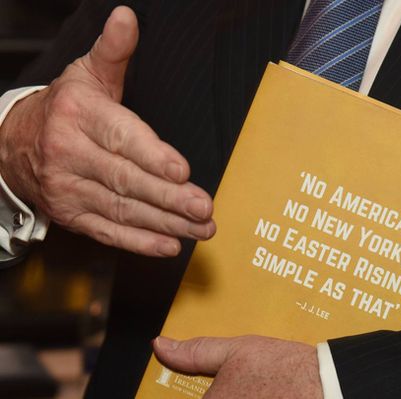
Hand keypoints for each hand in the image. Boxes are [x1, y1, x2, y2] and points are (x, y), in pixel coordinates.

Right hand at [0, 6, 214, 255]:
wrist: (13, 145)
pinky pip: (106, 231)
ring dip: (165, 223)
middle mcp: (69, 154)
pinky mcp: (70, 215)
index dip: (152, 156)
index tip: (182, 170)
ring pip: (121, 209)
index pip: (120, 137)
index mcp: (79, 115)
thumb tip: (128, 17)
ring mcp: (68, 188)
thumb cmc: (65, 108)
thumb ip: (114, 51)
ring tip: (201, 228)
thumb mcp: (87, 74)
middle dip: (169, 198)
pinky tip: (169, 246)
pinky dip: (139, 242)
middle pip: (125, 180)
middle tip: (204, 208)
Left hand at [153, 335, 322, 398]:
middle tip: (240, 384)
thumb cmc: (283, 369)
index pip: (184, 398)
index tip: (212, 386)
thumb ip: (195, 352)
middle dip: (217, 394)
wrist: (326, 385)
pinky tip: (265, 394)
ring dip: (234, 395)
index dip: (195, 392)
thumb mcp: (236, 351)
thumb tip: (161, 346)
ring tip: (256, 388)